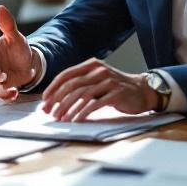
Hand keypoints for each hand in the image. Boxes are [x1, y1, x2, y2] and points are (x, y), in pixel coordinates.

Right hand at [0, 5, 37, 100]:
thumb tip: (0, 7)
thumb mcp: (15, 36)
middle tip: (0, 74)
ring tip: (8, 87)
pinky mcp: (1, 87)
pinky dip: (6, 95)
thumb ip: (7, 24)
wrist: (28, 63)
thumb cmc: (18, 48)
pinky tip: (14, 93)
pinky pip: (0, 93)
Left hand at [41, 59, 155, 120]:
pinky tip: (77, 120)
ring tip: (61, 119)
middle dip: (58, 100)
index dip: (53, 88)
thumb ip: (80, 85)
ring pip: (82, 95)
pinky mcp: (116, 93)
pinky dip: (83, 112)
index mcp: (91, 65)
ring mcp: (108, 81)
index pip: (66, 75)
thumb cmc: (115, 88)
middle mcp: (99, 70)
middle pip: (72, 85)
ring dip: (69, 108)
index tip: (44, 101)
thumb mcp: (96, 81)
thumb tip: (56, 99)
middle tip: (50, 113)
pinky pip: (95, 104)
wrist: (142, 91)